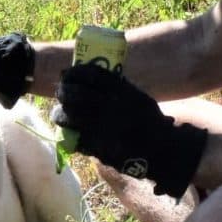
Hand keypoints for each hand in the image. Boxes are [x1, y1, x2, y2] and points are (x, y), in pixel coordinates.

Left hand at [54, 63, 207, 198]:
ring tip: (59, 114)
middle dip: (63, 91)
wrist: (162, 149)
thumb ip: (119, 88)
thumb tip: (94, 79)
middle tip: (60, 91)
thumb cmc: (150, 121)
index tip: (68, 73)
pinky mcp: (100, 148)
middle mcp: (111, 107)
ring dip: (60, 114)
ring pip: (70, 117)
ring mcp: (103, 128)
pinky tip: (69, 133)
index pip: (91, 74)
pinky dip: (70, 135)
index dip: (75, 72)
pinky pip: (76, 139)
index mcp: (122, 91)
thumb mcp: (139, 97)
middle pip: (76, 94)